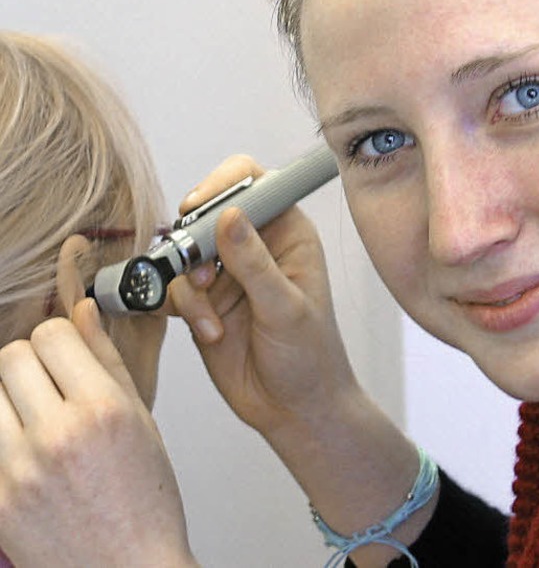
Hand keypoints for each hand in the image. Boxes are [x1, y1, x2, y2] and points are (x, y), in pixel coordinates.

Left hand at [0, 300, 195, 567]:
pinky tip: (28, 450)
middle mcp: (58, 435)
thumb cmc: (145, 500)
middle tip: (49, 383)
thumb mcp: (140, 418)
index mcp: (103, 409)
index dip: (59, 337)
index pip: (52, 334)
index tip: (66, 352)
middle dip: (30, 361)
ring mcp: (19, 470)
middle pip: (12, 357)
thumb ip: (107, 359)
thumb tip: (82, 311)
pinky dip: (4, 434)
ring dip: (9, 397)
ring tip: (34, 418)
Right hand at [169, 156, 436, 567]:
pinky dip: (185, 309)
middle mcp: (254, 245)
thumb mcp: (286, 308)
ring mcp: (226, 272)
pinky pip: (176, 289)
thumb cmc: (310, 356)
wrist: (293, 408)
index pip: (253, 183)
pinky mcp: (203, 300)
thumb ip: (254, 263)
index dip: (222, 184)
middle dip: (195, 242)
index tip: (198, 205)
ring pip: (185, 253)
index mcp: (287, 232)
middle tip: (199, 271)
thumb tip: (228, 215)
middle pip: (207, 213)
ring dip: (189, 284)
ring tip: (209, 317)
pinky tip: (210, 332)